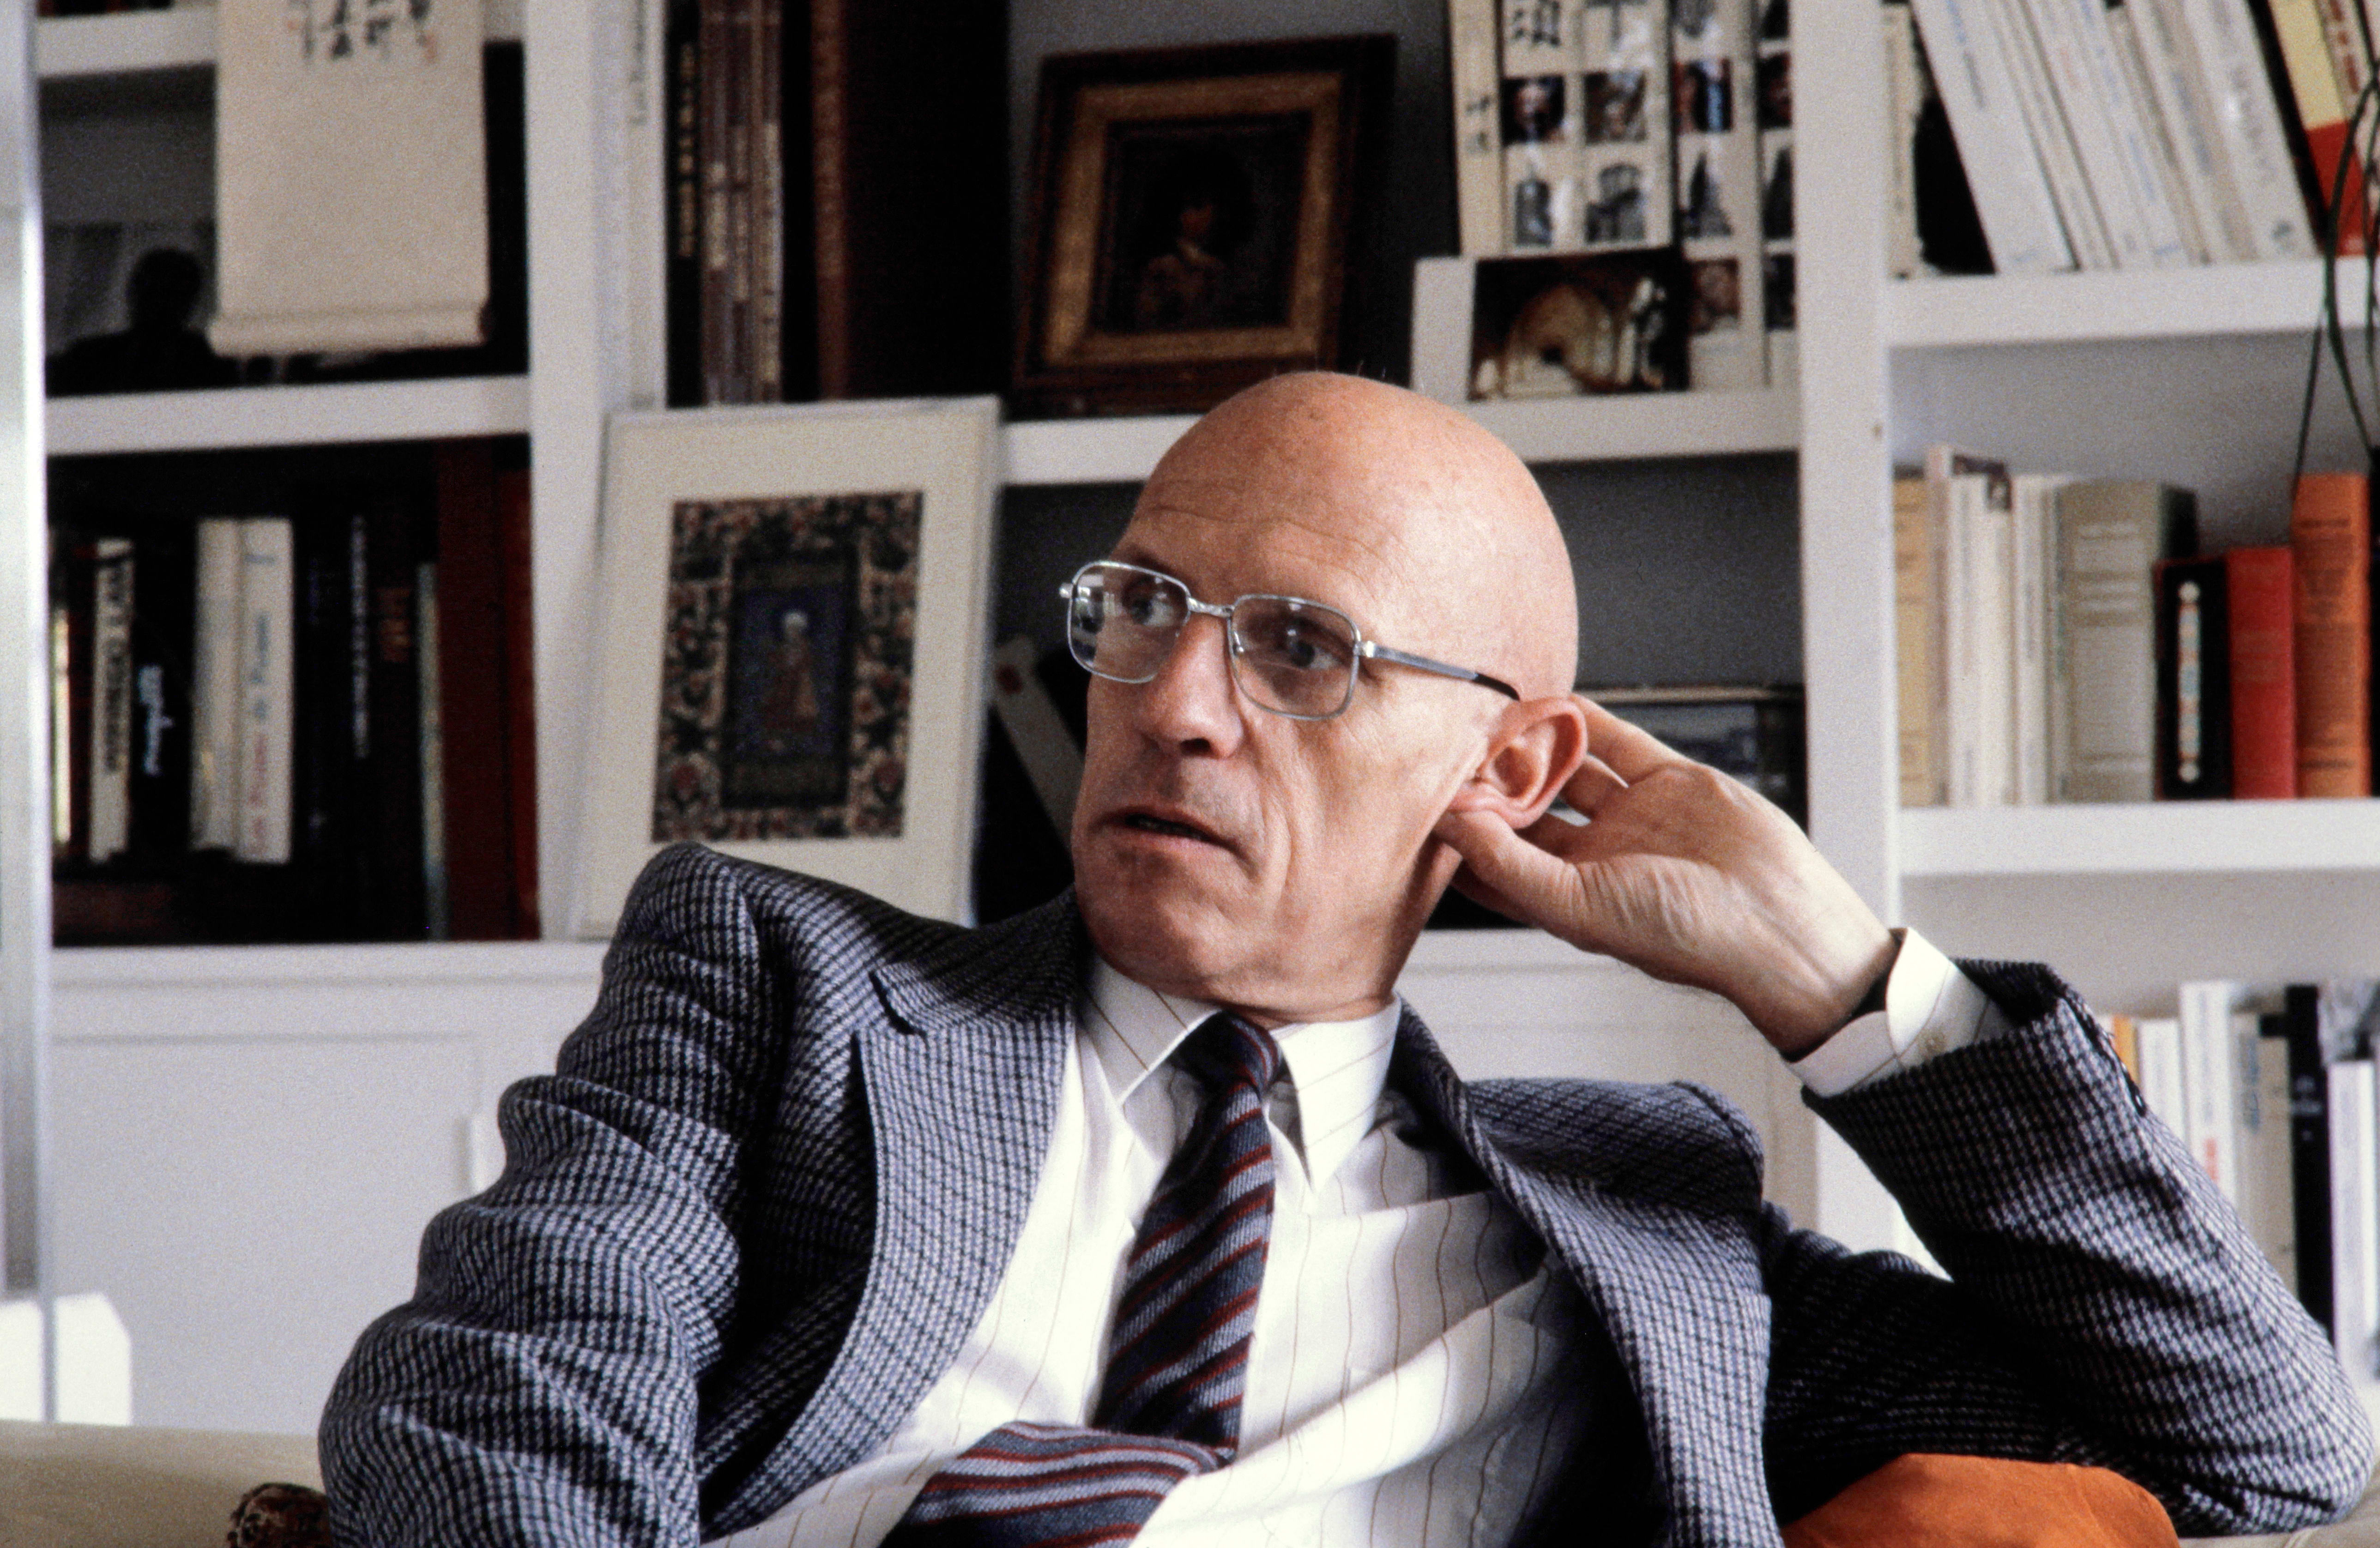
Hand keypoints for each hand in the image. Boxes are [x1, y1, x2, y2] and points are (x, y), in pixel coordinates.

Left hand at [1434, 697, 1896, 1056]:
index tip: (1420, 798)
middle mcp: (1595, 856)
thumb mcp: (1577, 905)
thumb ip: (1509, 864)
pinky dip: (1588, 721)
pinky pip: (1619, 743)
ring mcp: (1633, 817)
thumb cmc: (1681, 936)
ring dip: (1537, 745)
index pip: (1495, 861)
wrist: (1774, 920)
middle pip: (1527, 809)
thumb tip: (1451, 824)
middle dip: (1492, 780)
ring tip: (1494, 718)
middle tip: (1450, 745)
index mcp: (1567, 896)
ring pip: (1571, 769)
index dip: (1459, 833)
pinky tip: (1554, 702)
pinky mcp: (1671, 783)